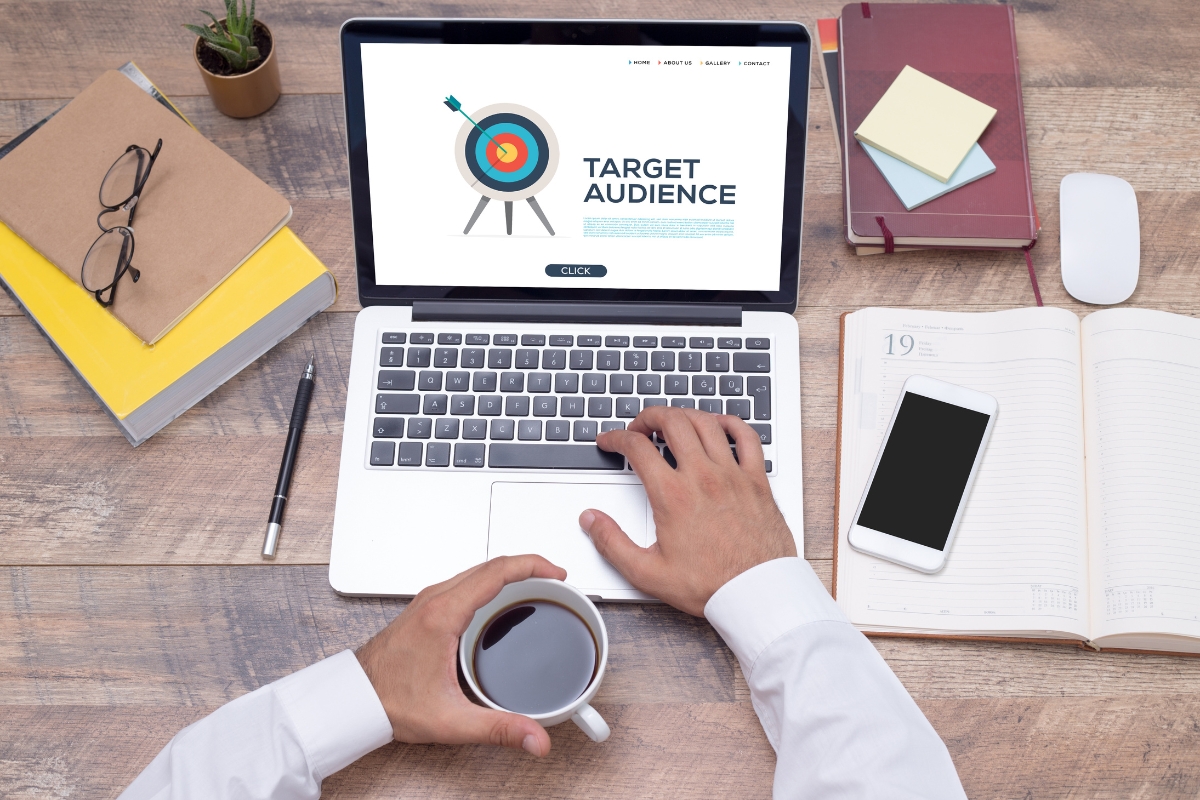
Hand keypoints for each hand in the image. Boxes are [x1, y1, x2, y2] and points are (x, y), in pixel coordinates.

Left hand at [356, 555, 566, 755]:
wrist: (354, 698)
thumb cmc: (390, 701)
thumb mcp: (451, 720)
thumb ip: (499, 729)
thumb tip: (535, 736)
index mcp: (443, 615)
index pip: (497, 572)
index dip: (533, 565)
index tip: (557, 572)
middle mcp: (435, 600)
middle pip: (491, 565)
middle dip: (528, 566)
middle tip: (555, 580)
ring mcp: (429, 601)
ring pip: (477, 570)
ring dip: (509, 572)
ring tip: (535, 586)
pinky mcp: (426, 608)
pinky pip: (465, 581)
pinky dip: (491, 581)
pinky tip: (501, 600)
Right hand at [580, 407, 795, 615]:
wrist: (756, 594)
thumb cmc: (709, 585)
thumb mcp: (648, 573)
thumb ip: (612, 544)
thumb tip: (591, 520)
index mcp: (672, 496)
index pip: (636, 447)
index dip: (616, 437)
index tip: (610, 441)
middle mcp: (702, 477)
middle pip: (672, 422)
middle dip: (649, 416)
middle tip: (639, 426)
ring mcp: (732, 475)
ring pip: (706, 423)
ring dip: (684, 415)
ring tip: (672, 422)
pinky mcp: (756, 481)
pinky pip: (748, 437)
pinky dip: (731, 423)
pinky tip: (720, 425)